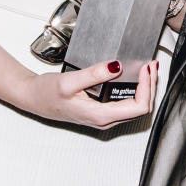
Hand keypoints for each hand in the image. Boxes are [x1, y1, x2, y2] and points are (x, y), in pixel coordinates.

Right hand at [17, 59, 157, 128]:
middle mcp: (105, 121)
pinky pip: (126, 104)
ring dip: (145, 88)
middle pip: (142, 108)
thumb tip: (116, 67)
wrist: (33, 99)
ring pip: (136, 107)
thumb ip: (93, 74)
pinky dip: (135, 90)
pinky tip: (134, 77)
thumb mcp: (68, 81)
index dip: (147, 87)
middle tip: (151, 65)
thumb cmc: (46, 94)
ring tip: (146, 69)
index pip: (138, 107)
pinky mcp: (102, 112)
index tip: (145, 69)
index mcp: (100, 116)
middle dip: (150, 86)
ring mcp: (104, 118)